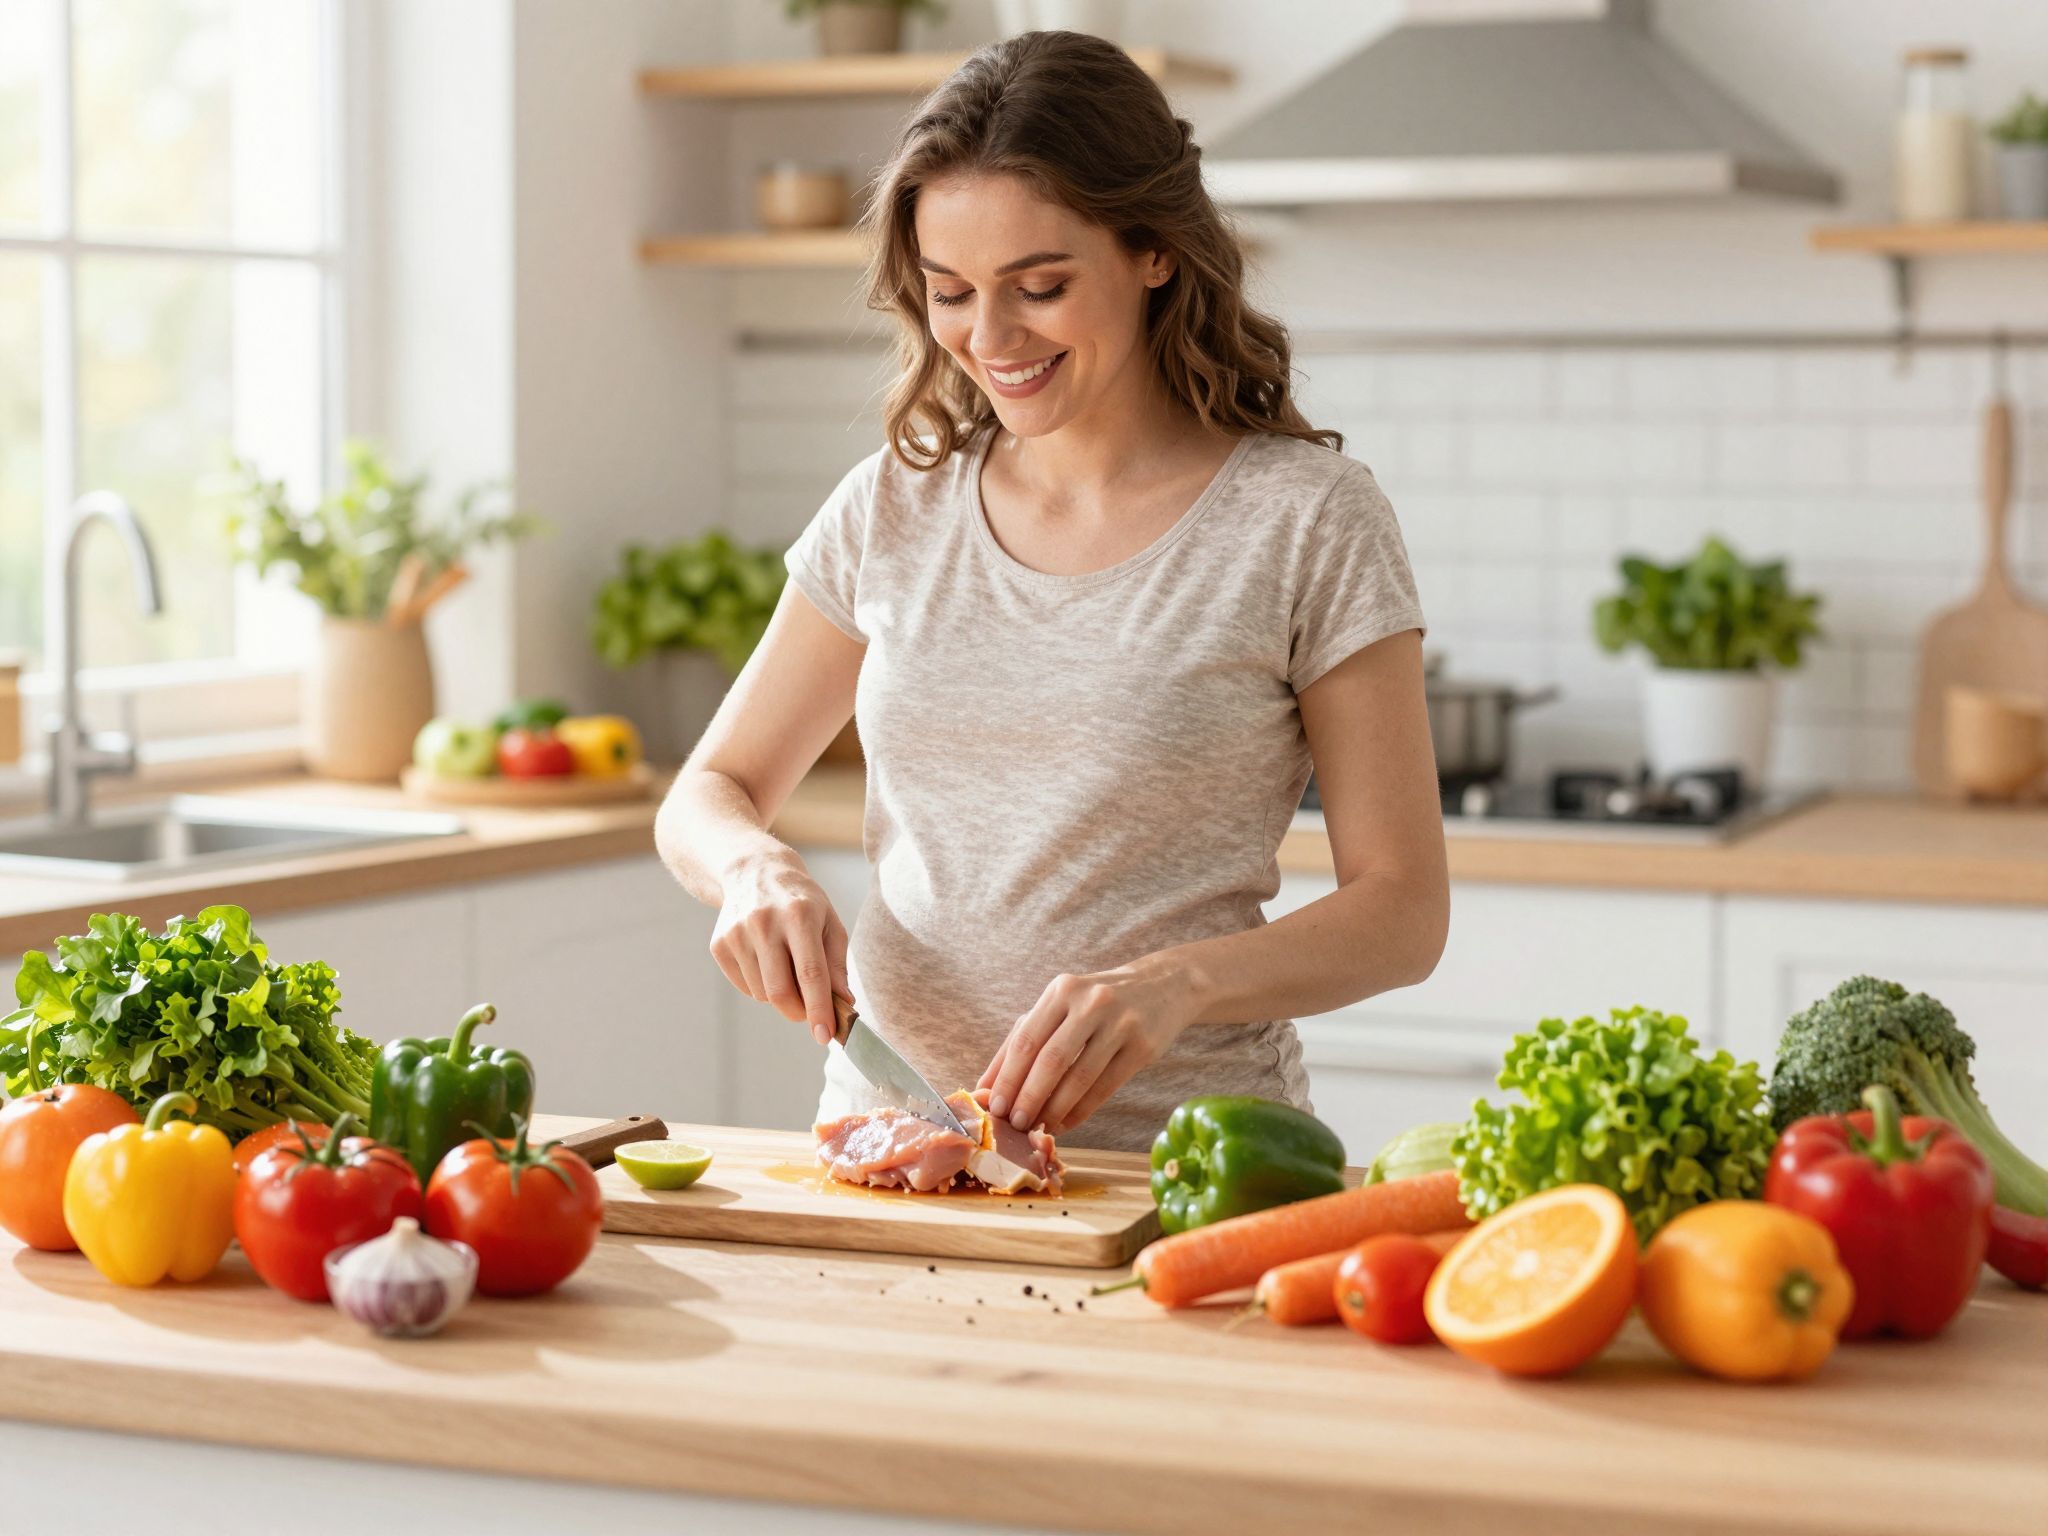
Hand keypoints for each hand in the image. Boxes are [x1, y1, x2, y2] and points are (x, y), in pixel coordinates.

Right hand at [708, 851, 849, 1045]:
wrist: (754, 872)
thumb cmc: (802, 902)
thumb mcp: (829, 923)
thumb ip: (837, 965)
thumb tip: (843, 1004)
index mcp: (799, 915)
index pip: (810, 974)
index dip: (819, 1009)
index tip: (825, 1036)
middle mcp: (764, 922)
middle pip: (780, 992)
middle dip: (798, 1012)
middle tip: (809, 1012)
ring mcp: (737, 933)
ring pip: (763, 993)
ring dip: (780, 995)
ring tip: (786, 966)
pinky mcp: (719, 944)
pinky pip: (745, 987)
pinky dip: (760, 986)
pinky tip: (765, 960)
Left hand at [977, 957, 1205, 1135]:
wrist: (1161, 987)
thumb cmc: (1096, 1004)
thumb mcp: (1059, 1007)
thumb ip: (1022, 1041)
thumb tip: (984, 1086)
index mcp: (1061, 990)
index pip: (1026, 1039)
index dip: (1008, 1077)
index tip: (996, 1108)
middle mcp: (1090, 1003)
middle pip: (1051, 1060)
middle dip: (1029, 1098)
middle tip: (1016, 1124)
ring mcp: (1120, 1023)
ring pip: (1079, 1078)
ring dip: (1055, 1110)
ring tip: (1040, 1129)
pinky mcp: (1143, 1046)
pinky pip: (1106, 1087)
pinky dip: (1082, 1111)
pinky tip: (1067, 1123)